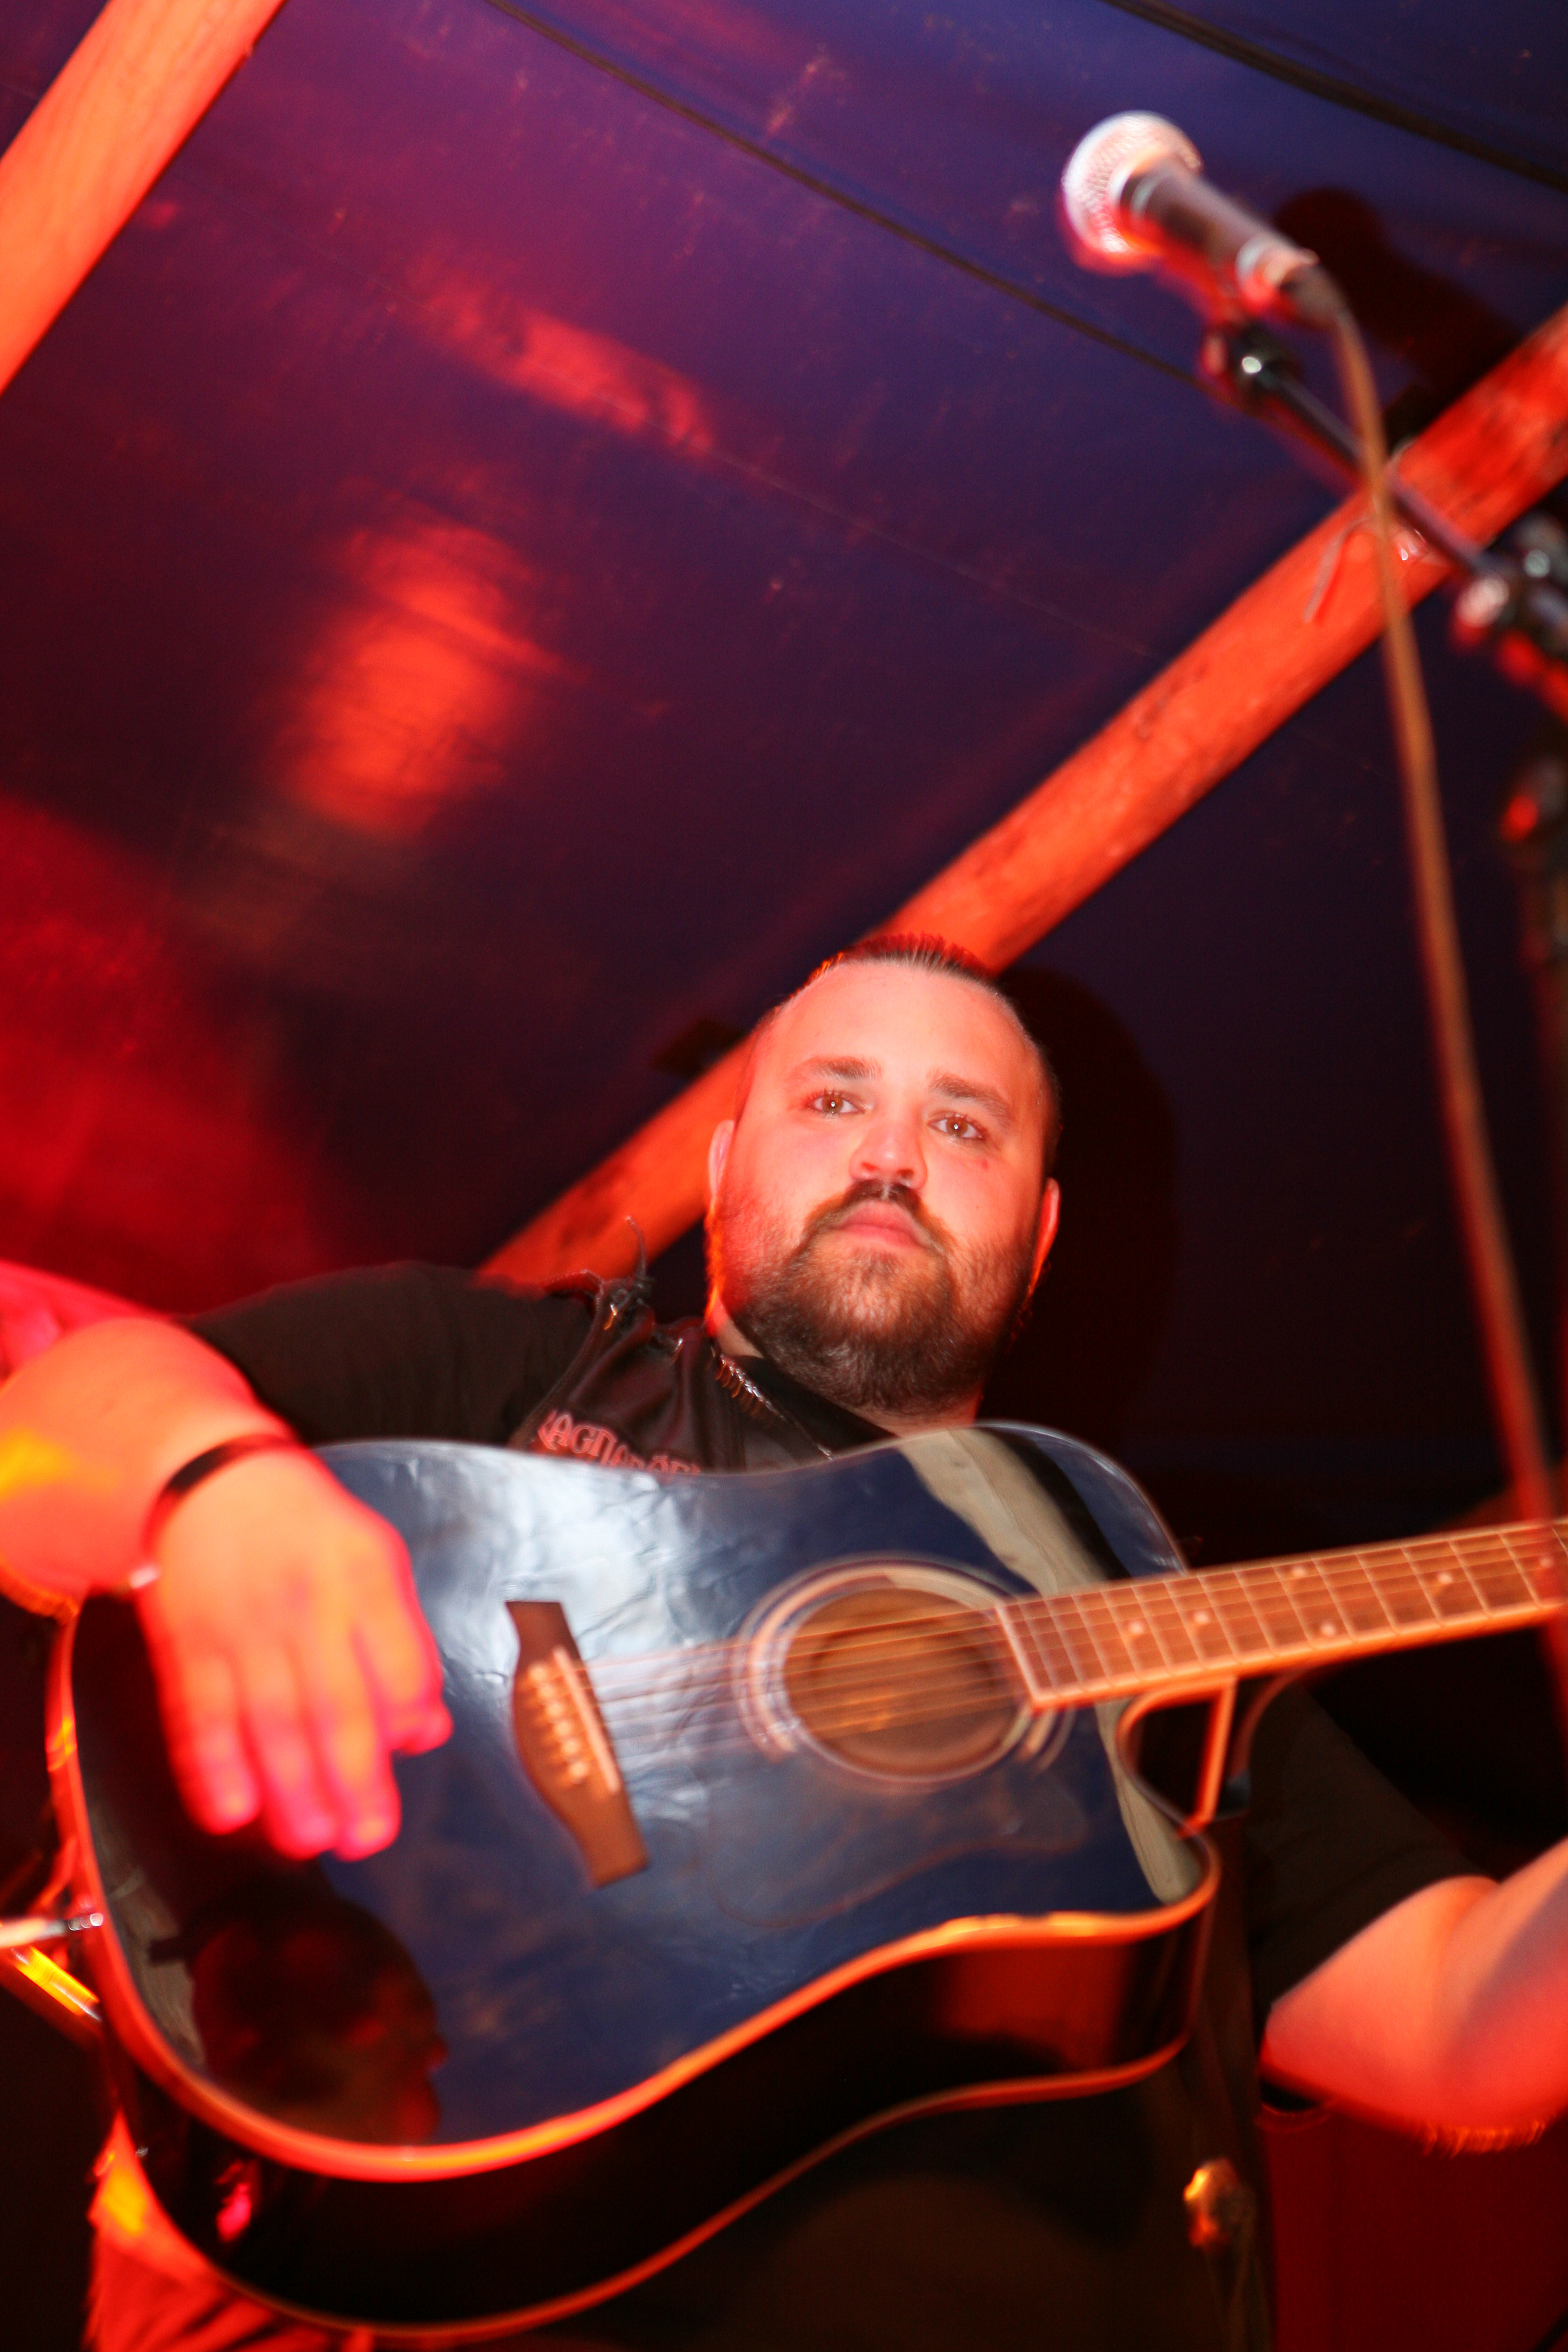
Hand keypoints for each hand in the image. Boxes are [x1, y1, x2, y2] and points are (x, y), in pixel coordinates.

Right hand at [134, 1448, 450, 1858]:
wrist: (210, 1482)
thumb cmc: (307, 1531)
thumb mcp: (376, 1562)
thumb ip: (405, 1645)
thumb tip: (426, 1729)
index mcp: (364, 1580)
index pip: (399, 1660)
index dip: (407, 1713)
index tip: (409, 1751)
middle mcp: (307, 1606)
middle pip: (337, 1705)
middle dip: (354, 1780)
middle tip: (367, 1836)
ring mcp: (244, 1629)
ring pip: (271, 1721)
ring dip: (291, 1790)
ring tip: (311, 1839)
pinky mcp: (191, 1647)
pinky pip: (202, 1715)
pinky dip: (214, 1768)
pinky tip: (231, 1811)